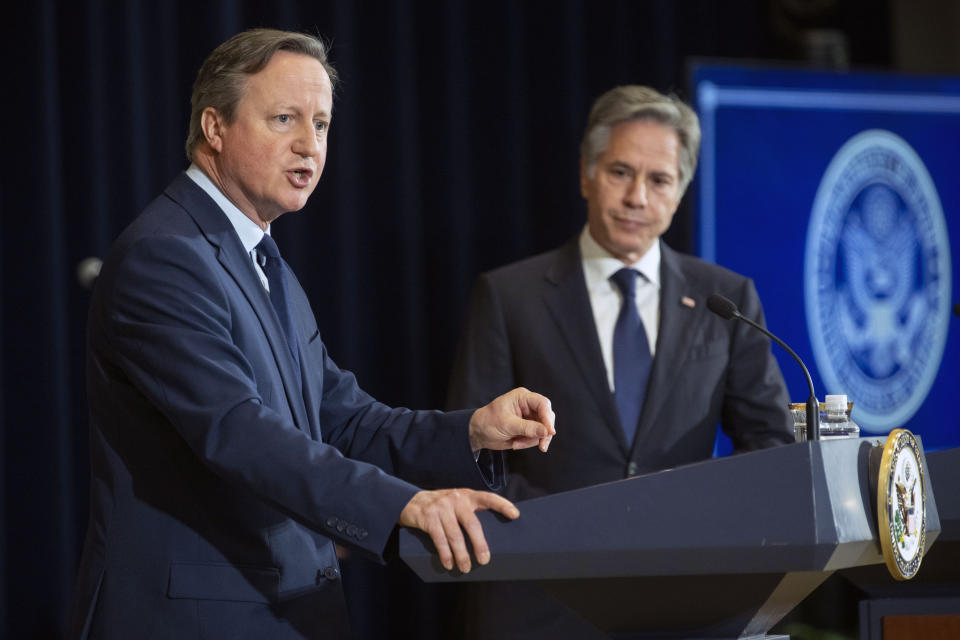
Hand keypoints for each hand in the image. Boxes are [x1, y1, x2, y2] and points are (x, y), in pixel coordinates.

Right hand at [399, 489, 518, 572]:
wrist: (410, 502)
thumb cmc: (441, 507)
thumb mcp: (456, 502)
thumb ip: (469, 512)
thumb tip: (488, 537)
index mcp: (467, 495)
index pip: (488, 497)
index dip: (502, 505)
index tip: (515, 515)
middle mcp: (456, 499)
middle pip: (472, 523)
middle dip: (479, 544)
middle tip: (485, 560)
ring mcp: (441, 508)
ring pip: (455, 535)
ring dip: (461, 554)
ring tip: (465, 568)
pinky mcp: (428, 517)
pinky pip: (439, 539)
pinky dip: (445, 554)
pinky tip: (449, 563)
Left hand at [469, 387, 554, 452]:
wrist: (479, 433)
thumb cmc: (488, 422)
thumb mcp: (507, 425)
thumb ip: (527, 428)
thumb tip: (546, 432)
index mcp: (522, 397)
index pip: (542, 404)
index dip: (548, 418)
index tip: (550, 432)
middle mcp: (529, 405)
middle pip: (547, 417)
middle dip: (544, 433)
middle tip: (541, 446)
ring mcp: (530, 417)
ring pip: (544, 429)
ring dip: (533, 440)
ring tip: (516, 444)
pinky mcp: (529, 428)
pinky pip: (537, 437)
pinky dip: (529, 443)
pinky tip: (516, 444)